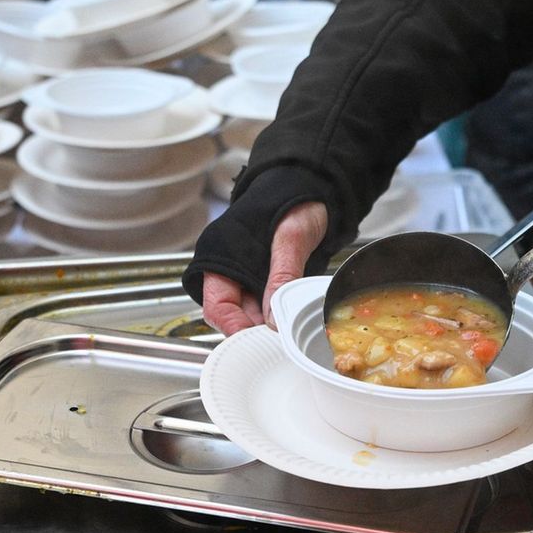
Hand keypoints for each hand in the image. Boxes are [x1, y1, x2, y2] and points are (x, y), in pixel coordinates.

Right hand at [199, 201, 327, 334]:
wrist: (315, 189)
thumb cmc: (294, 202)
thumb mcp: (291, 236)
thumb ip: (282, 274)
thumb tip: (273, 317)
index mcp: (223, 258)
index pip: (217, 306)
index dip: (233, 327)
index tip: (253, 341)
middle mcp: (233, 273)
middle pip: (235, 316)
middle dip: (254, 332)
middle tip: (277, 343)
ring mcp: (252, 279)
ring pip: (253, 316)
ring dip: (269, 327)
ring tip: (287, 334)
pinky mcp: (270, 283)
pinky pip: (270, 308)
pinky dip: (280, 318)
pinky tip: (293, 322)